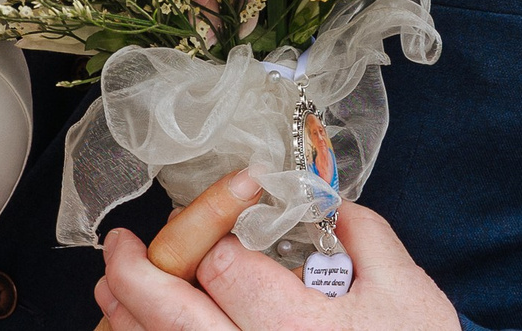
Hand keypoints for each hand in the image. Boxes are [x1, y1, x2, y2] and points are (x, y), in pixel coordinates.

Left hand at [95, 198, 458, 330]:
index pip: (222, 267)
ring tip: (113, 288)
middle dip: (133, 272)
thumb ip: (364, 235)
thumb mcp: (409, 293)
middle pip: (169, 314)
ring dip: (125, 318)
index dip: (207, 237)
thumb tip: (325, 203)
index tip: (211, 232)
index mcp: (300, 328)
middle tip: (118, 245)